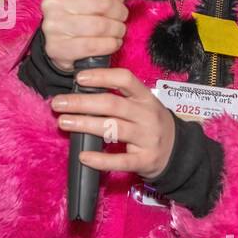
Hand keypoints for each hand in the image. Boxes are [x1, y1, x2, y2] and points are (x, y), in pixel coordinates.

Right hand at [40, 0, 149, 71]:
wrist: (58, 46)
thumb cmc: (80, 16)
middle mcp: (54, 1)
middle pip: (103, 1)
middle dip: (120, 12)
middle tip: (120, 18)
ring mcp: (53, 25)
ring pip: (100, 25)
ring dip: (117, 31)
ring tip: (117, 32)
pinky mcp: (57, 47)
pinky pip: (94, 45)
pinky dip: (109, 45)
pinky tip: (111, 43)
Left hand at [51, 67, 176, 180]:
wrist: (179, 153)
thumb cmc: (151, 125)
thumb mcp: (143, 106)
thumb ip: (119, 98)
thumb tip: (81, 92)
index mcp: (146, 98)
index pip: (125, 79)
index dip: (101, 76)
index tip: (79, 78)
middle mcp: (148, 115)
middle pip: (112, 104)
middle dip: (82, 102)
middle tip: (58, 103)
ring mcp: (148, 138)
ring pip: (113, 128)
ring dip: (85, 124)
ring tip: (63, 122)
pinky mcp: (145, 160)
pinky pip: (120, 160)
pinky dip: (101, 159)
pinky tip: (83, 156)